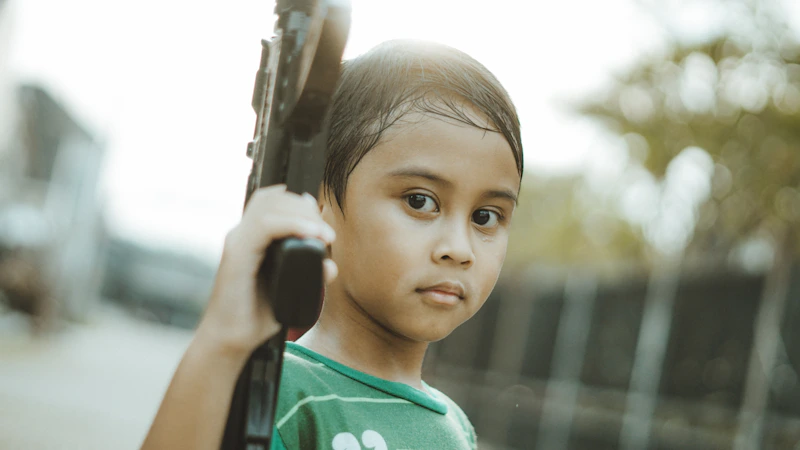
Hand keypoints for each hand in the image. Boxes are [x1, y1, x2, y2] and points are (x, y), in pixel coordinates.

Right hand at [195, 184, 336, 361]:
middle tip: (326, 233)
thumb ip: (309, 276)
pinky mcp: (236, 255)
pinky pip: (265, 226)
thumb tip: (331, 265)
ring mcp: (237, 242)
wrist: (231, 340)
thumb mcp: (291, 290)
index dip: (301, 204)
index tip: (323, 224)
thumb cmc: (257, 316)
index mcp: (253, 238)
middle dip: (305, 208)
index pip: (274, 201)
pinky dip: (292, 225)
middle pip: (273, 198)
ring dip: (302, 214)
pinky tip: (311, 235)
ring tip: (323, 235)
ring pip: (269, 206)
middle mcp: (242, 234)